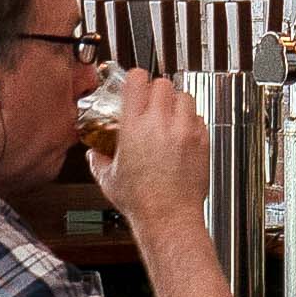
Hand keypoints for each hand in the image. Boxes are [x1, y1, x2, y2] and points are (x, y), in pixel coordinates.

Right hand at [87, 70, 206, 230]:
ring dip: (175, 102)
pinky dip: (190, 120)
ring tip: (168, 116)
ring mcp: (184, 131)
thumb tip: (94, 154)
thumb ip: (98, 160)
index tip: (134, 83)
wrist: (169, 218)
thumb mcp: (109, 179)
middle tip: (151, 102)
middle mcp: (161, 124)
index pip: (137, 80)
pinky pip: (199, 117)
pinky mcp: (202, 141)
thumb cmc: (142, 202)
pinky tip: (181, 133)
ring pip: (185, 96)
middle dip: (156, 90)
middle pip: (163, 83)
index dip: (135, 78)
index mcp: (135, 126)